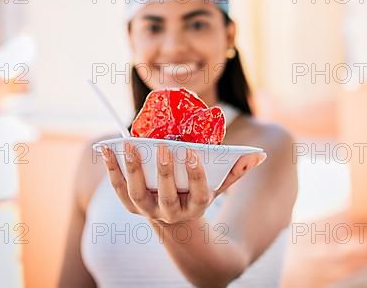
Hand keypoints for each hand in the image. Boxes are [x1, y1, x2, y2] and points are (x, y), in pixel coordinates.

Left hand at [99, 142, 266, 224]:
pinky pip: (118, 189)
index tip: (192, 152)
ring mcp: (149, 210)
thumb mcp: (220, 186)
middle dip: (165, 172)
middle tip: (163, 147)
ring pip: (137, 193)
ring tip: (128, 144)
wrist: (175, 222)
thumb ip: (237, 170)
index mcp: (197, 206)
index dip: (197, 174)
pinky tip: (107, 149)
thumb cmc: (198, 193)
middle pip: (167, 195)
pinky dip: (111, 170)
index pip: (200, 193)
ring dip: (132, 169)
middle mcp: (172, 212)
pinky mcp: (131, 206)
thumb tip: (259, 156)